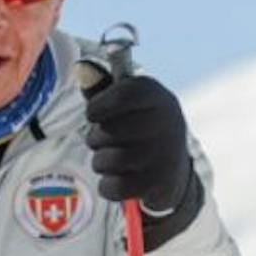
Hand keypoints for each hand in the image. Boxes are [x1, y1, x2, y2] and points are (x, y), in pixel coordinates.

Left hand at [84, 69, 193, 215]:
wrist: (173, 170)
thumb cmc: (140, 129)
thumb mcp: (126, 104)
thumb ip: (102, 87)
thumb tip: (83, 69)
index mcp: (157, 96)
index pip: (123, 94)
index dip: (98, 105)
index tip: (93, 115)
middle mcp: (166, 122)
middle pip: (109, 130)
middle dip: (96, 139)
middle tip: (103, 141)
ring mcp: (165, 154)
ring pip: (109, 160)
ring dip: (101, 162)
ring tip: (110, 160)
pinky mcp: (160, 183)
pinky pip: (115, 186)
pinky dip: (108, 186)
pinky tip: (117, 179)